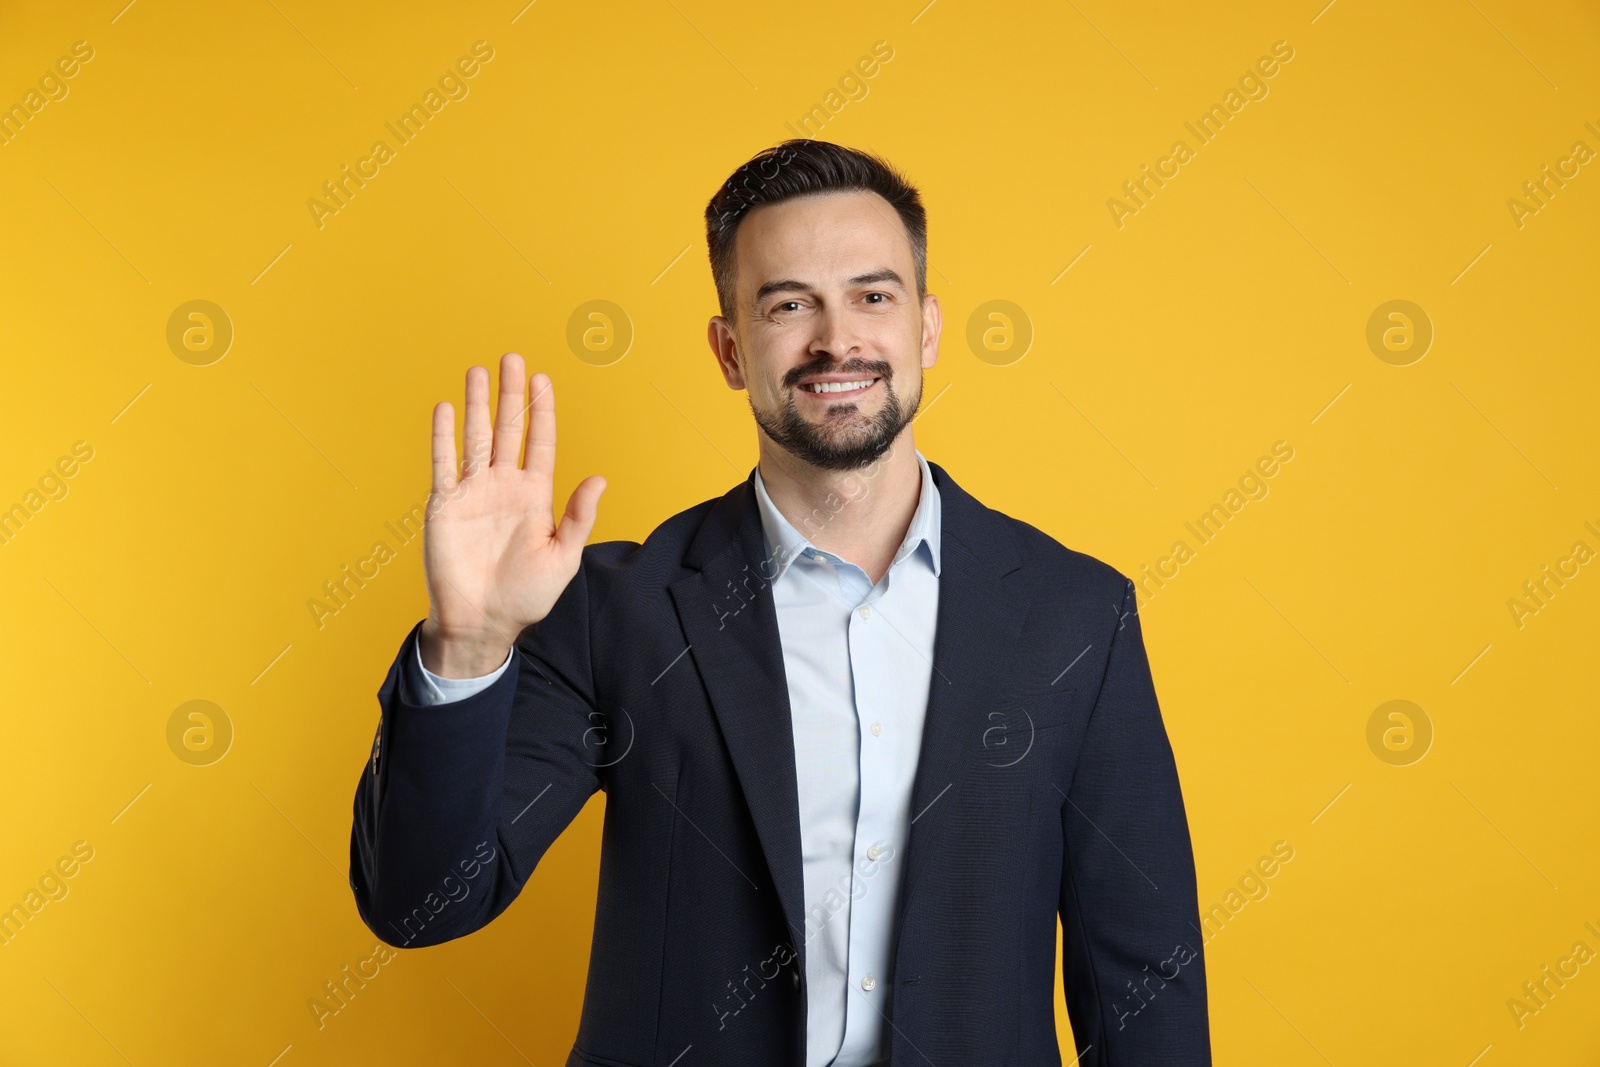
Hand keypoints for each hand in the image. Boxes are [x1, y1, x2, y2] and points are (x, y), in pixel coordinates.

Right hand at [418, 354, 605, 677]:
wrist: (482, 622)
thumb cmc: (526, 596)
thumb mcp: (562, 557)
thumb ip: (579, 517)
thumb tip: (600, 479)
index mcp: (534, 496)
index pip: (540, 442)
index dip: (542, 411)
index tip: (543, 379)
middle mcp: (503, 487)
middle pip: (508, 430)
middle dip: (511, 394)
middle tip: (513, 358)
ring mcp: (473, 493)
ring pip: (475, 438)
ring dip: (477, 405)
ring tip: (479, 371)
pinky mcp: (444, 505)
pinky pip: (443, 464)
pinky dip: (443, 436)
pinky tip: (446, 409)